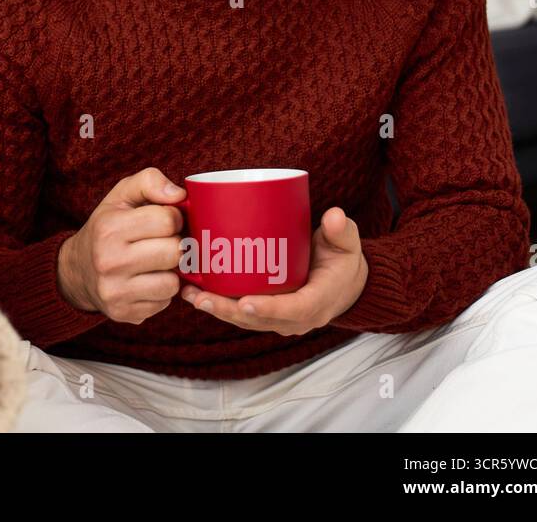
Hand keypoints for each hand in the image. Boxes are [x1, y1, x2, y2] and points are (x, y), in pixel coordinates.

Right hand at [57, 167, 186, 323]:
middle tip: (164, 243)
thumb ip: (149, 182)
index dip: (173, 218)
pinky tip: (147, 281)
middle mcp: (109, 261)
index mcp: (109, 228)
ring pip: (172, 282)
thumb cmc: (107, 227)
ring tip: (156, 263)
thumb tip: (180, 195)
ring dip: (171, 272)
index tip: (164, 221)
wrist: (77, 270)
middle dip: (175, 245)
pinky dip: (161, 292)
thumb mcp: (121, 196)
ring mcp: (115, 291)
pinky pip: (164, 303)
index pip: (168, 220)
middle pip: (174, 252)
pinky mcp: (123, 313)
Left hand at [181, 207, 368, 335]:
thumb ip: (341, 230)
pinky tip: (194, 293)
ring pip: (246, 321)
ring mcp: (281, 318)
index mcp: (318, 302)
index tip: (245, 303)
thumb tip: (334, 216)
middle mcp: (297, 318)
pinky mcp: (268, 313)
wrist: (346, 282)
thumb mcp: (346, 243)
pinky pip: (242, 315)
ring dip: (217, 310)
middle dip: (229, 311)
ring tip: (190, 295)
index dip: (269, 309)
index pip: (294, 310)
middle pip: (260, 320)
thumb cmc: (343, 260)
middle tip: (202, 298)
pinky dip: (220, 306)